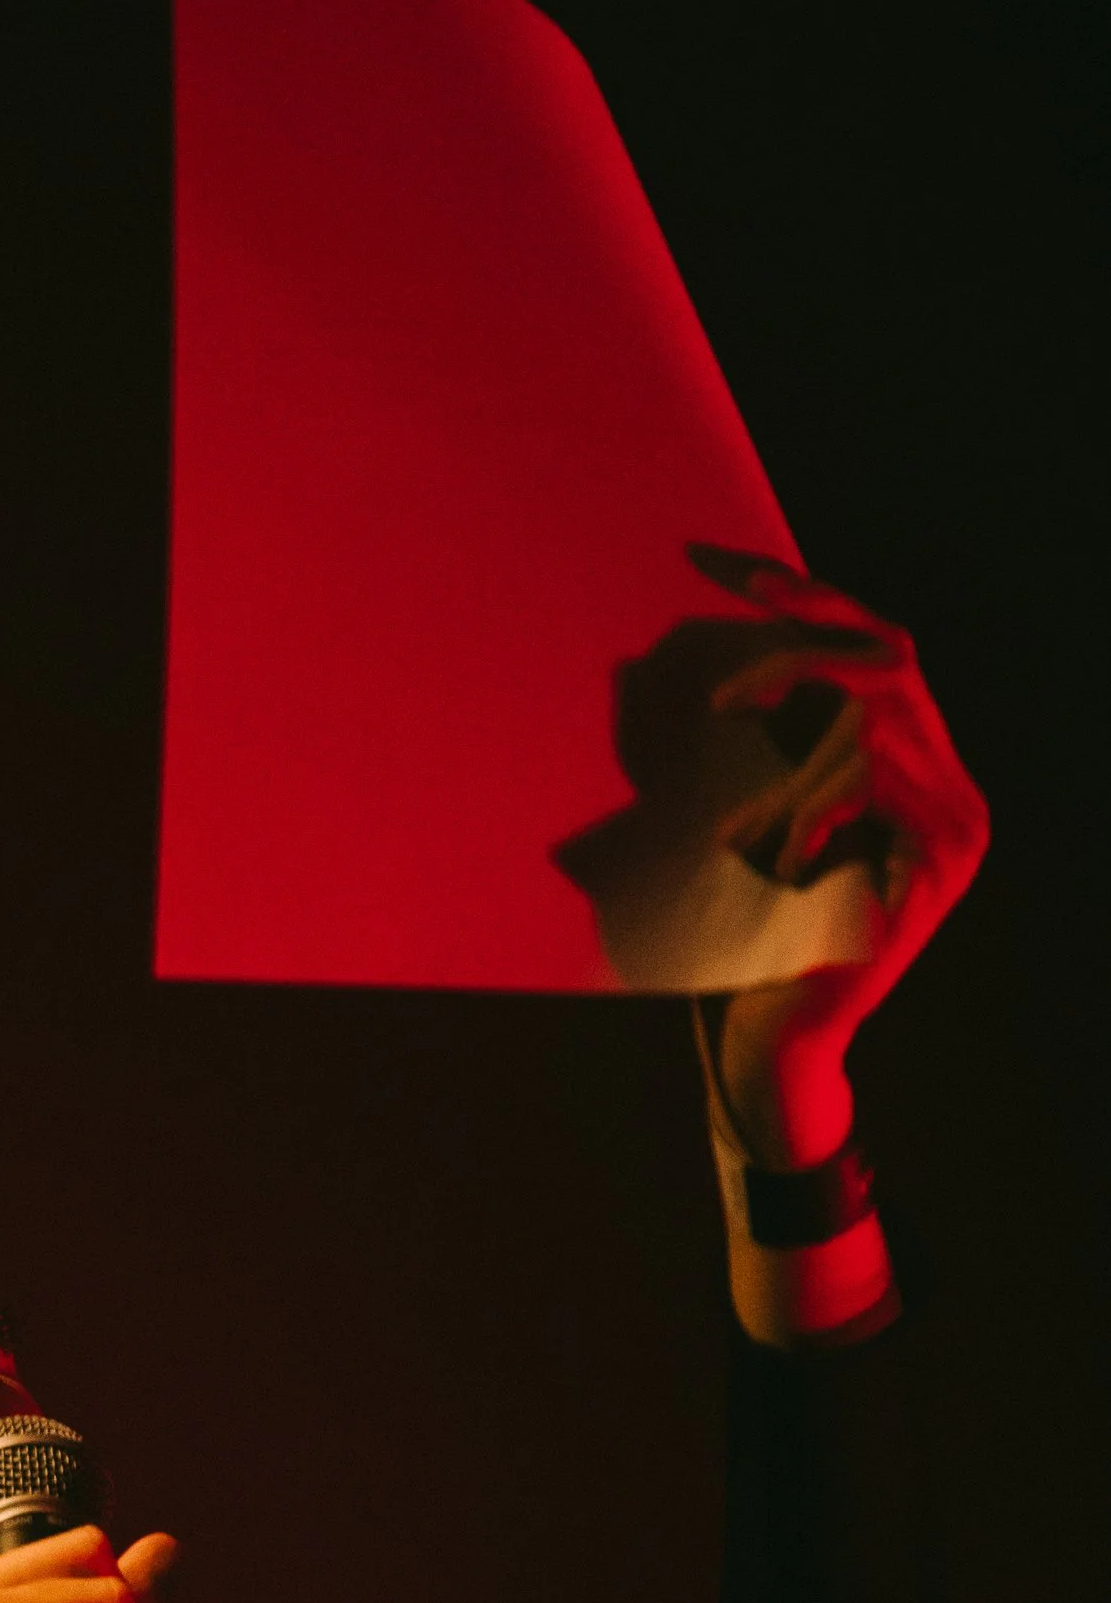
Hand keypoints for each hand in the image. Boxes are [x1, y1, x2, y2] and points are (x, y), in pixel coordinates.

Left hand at [690, 545, 989, 1163]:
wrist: (774, 1040)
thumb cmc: (742, 936)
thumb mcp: (725, 818)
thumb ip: (714, 747)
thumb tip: (645, 665)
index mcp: (909, 766)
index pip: (867, 648)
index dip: (801, 597)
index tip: (715, 562)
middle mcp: (949, 785)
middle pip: (887, 655)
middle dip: (806, 610)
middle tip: (731, 581)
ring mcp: (957, 822)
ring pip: (879, 710)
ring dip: (799, 709)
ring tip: (725, 715)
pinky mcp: (943, 861)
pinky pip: (878, 782)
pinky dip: (815, 791)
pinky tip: (773, 829)